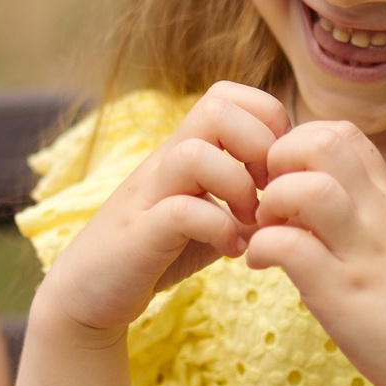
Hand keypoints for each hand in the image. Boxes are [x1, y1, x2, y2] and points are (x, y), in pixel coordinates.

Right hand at [40, 84, 291, 333]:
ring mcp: (149, 194)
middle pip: (216, 107)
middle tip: (270, 190)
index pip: (230, 95)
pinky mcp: (139, 234)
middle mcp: (165, 161)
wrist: (90, 290)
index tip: (278, 169)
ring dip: (237, 186)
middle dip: (259, 145)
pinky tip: (230, 250)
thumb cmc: (157, 249)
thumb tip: (295, 192)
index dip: (268, 122)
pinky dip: (217, 229)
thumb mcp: (208, 212)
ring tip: (250, 219)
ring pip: (195, 154)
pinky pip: (181, 211)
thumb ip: (243, 197)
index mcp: (185, 150)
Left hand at [245, 122, 385, 385]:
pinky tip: (262, 265)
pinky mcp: (342, 294)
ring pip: (309, 189)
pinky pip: (290, 247)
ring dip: (272, 203)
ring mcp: (360, 252)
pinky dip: (263, 249)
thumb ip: (358, 214)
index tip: (285, 179)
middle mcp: (376, 215)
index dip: (298, 143)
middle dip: (279, 160)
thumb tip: (310, 200)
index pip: (342, 133)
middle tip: (269, 198)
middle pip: (323, 142)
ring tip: (266, 230)